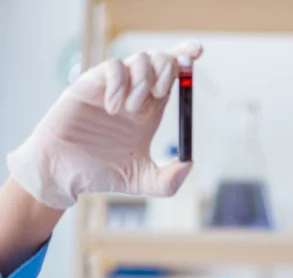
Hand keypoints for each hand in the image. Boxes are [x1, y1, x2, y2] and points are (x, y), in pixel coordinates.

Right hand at [6, 41, 202, 208]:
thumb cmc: (102, 174)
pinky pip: (112, 68)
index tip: (198, 53)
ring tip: (132, 110)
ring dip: (144, 81)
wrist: (65, 175)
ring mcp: (113, 88)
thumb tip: (190, 164)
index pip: (174, 76)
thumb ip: (169, 181)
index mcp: (150, 111)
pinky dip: (119, 83)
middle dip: (169, 68)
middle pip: (161, 60)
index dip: (186, 57)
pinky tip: (112, 107)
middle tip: (160, 92)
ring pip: (139, 60)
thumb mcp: (142, 181)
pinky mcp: (90, 85)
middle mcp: (135, 95)